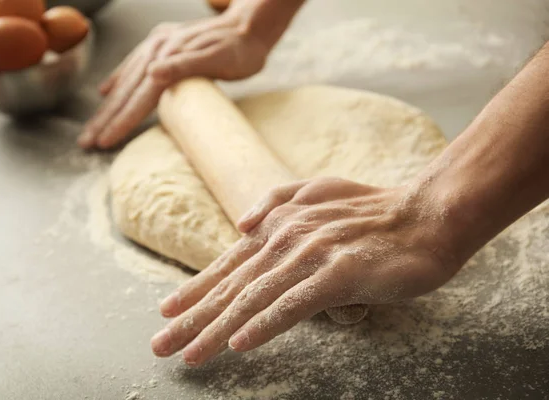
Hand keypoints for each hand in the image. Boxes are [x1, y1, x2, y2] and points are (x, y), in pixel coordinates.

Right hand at [79, 9, 270, 149]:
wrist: (250, 26)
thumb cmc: (240, 50)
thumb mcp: (218, 59)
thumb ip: (185, 66)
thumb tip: (152, 73)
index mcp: (167, 58)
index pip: (138, 98)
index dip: (120, 121)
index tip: (103, 142)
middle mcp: (156, 51)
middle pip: (126, 92)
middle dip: (105, 119)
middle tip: (85, 142)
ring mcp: (157, 47)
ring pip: (126, 82)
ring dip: (108, 106)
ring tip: (92, 126)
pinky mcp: (162, 46)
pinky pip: (132, 67)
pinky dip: (118, 81)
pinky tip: (106, 91)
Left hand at [150, 177, 459, 365]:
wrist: (428, 214)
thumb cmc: (375, 212)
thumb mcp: (320, 193)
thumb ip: (279, 202)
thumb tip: (243, 222)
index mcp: (280, 225)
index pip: (229, 264)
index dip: (196, 290)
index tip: (167, 313)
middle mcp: (287, 237)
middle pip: (231, 285)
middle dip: (193, 318)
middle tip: (161, 345)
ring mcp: (312, 254)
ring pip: (254, 298)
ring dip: (218, 329)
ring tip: (190, 355)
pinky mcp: (340, 273)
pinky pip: (295, 304)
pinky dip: (266, 324)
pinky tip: (242, 344)